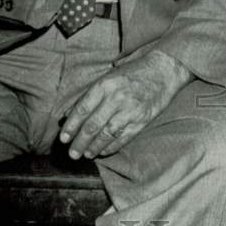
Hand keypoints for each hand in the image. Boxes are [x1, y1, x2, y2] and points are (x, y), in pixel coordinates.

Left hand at [59, 50, 192, 158]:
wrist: (163, 70)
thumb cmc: (132, 73)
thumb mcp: (108, 77)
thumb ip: (89, 96)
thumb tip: (69, 114)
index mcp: (105, 85)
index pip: (82, 110)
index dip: (71, 126)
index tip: (63, 138)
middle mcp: (116, 98)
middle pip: (93, 125)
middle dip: (79, 142)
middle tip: (72, 153)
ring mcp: (130, 111)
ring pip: (107, 135)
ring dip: (94, 147)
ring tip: (86, 154)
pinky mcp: (142, 120)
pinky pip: (123, 138)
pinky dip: (111, 147)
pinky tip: (103, 151)